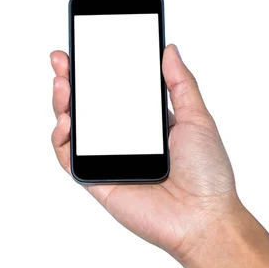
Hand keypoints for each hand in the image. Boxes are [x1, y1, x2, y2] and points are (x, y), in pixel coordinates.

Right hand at [50, 45, 242, 260]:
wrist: (203, 218)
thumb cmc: (207, 174)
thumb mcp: (198, 118)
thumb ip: (180, 83)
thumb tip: (168, 49)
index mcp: (143, 123)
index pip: (111, 91)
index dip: (94, 71)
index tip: (82, 50)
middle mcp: (120, 139)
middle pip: (85, 107)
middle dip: (69, 81)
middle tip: (61, 61)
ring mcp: (105, 159)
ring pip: (72, 129)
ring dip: (61, 105)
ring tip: (62, 85)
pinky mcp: (94, 180)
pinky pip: (68, 157)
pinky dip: (60, 139)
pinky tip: (66, 122)